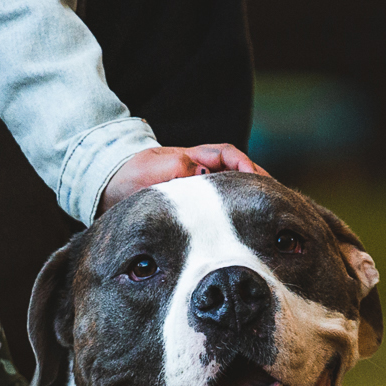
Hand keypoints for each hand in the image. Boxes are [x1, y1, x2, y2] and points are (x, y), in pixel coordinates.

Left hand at [99, 144, 270, 214]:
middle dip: (257, 184)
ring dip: (248, 200)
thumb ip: (179, 169)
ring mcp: (200, 188)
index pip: (229, 155)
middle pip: (239, 173)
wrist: (110, 187)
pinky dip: (233, 215)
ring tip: (266, 215)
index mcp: (195, 157)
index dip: (246, 165)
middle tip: (275, 199)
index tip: (256, 179)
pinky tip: (242, 229)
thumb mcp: (154, 169)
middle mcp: (202, 171)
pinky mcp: (194, 206)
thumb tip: (204, 175)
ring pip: (232, 192)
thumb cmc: (132, 174)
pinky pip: (220, 209)